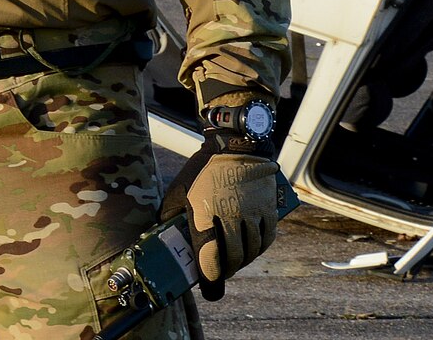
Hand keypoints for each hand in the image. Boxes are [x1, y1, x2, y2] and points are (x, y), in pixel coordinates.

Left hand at [160, 147, 282, 297]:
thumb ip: (171, 215)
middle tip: (221, 275)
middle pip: (234, 257)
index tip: (209, 288)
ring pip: (252, 250)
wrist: (233, 144)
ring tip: (235, 263)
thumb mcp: (178, 190)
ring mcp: (253, 213)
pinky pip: (267, 238)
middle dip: (227, 271)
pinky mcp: (269, 209)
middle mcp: (231, 216)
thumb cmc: (201, 170)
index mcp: (205, 212)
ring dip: (244, 261)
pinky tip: (252, 249)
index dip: (210, 278)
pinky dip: (260, 248)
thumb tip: (164, 236)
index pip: (210, 256)